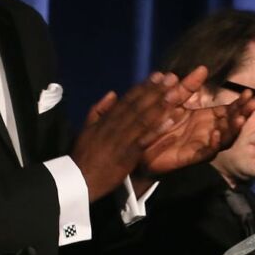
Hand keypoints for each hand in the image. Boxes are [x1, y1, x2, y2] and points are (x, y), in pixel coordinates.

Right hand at [70, 71, 197, 200]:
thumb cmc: (84, 156)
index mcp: (106, 120)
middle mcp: (115, 126)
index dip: (144, 87)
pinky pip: (146, 140)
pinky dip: (158, 130)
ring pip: (143, 119)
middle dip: (155, 91)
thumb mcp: (87, 128)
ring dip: (160, 106)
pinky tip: (170, 121)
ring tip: (175, 94)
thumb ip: (99, 110)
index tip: (157, 76)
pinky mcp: (128, 155)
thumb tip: (113, 93)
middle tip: (171, 78)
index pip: (127, 100)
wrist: (79, 179)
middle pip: (138, 105)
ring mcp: (122, 140)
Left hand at [133, 75, 254, 187]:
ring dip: (233, 129)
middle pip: (233, 124)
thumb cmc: (159, 122)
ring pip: (225, 138)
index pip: (230, 110)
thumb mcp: (174, 99)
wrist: (140, 145)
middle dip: (244, 114)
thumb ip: (188, 86)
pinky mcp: (192, 156)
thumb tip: (202, 67)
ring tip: (239, 118)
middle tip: (254, 104)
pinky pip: (207, 152)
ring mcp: (202, 144)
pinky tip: (216, 134)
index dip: (241, 103)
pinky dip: (213, 144)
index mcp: (207, 118)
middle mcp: (209, 131)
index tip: (249, 93)